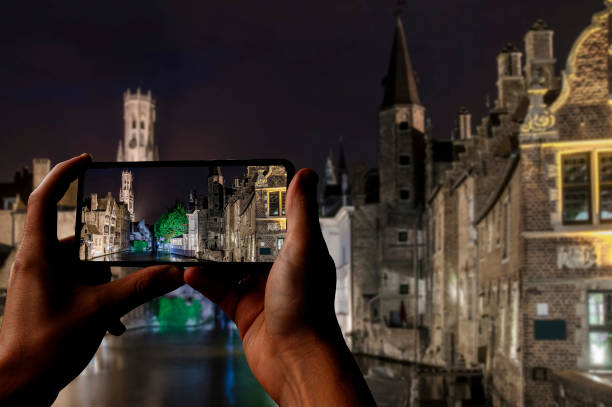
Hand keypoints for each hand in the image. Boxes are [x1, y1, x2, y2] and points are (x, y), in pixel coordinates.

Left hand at [0, 154, 183, 404]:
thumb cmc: (44, 347)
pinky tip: (111, 325)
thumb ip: (140, 288)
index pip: (45, 200)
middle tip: (126, 265)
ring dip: (104, 287)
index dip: (63, 175)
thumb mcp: (100, 311)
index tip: (86, 160)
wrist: (17, 388)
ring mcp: (39, 284)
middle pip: (76, 241)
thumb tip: (174, 272)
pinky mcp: (45, 301)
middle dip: (105, 259)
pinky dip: (96, 301)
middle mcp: (36, 264)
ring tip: (118, 311)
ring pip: (80, 269)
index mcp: (39, 256)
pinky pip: (77, 288)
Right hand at [184, 169, 375, 406]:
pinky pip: (219, 291)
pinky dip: (204, 281)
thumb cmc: (307, 307)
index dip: (264, 205)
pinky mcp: (244, 310)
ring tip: (193, 240)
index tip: (244, 188)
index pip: (280, 221)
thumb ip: (300, 212)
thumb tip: (305, 175)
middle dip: (230, 230)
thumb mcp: (303, 249)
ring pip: (231, 267)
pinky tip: (190, 272)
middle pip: (251, 243)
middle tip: (208, 213)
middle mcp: (281, 270)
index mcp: (300, 253)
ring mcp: (261, 291)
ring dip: (212, 256)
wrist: (295, 359)